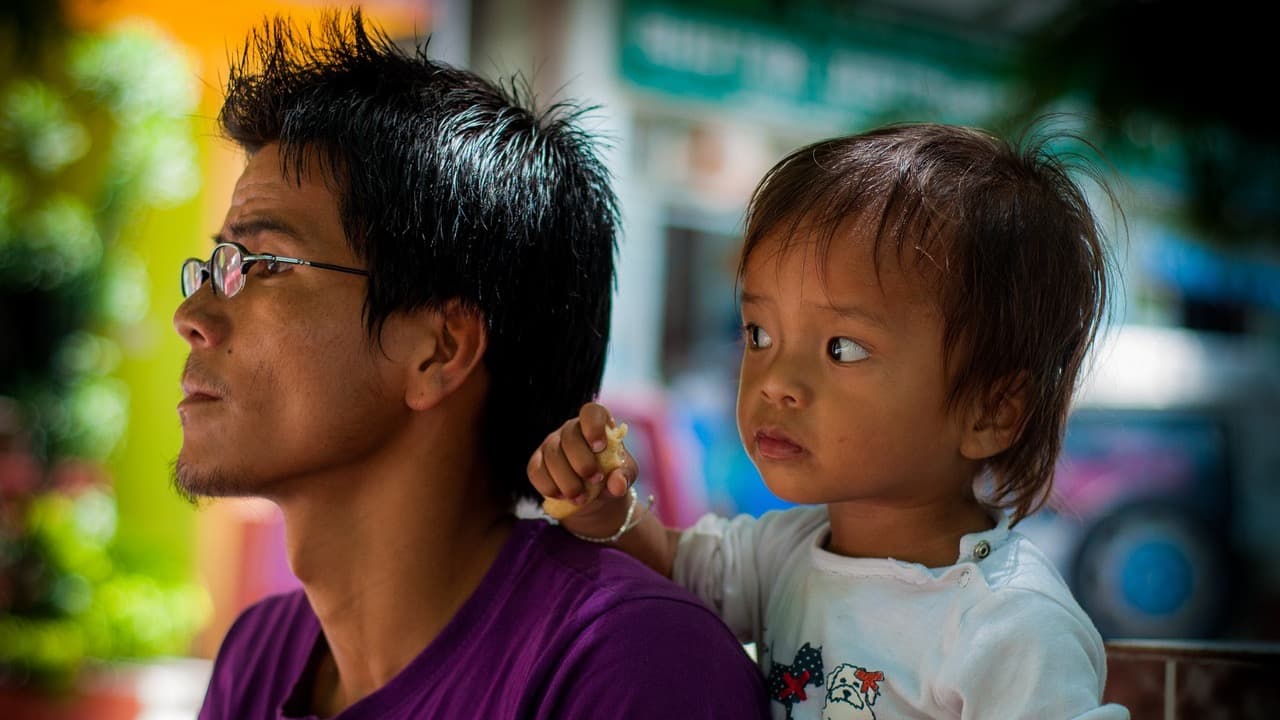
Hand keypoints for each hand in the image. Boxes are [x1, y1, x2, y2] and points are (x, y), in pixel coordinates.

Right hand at [528, 402, 636, 522]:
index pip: (591, 412)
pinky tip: (562, 497)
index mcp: (596, 424)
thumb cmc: (611, 476)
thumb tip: (618, 485)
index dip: (594, 426)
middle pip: (570, 437)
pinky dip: (549, 486)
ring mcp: (551, 444)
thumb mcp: (625, 476)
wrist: (594, 495)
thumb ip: (624, 477)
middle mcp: (571, 429)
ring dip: (567, 480)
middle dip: (582, 463)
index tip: (600, 447)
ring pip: (552, 456)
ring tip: (581, 498)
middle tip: (595, 480)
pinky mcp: (537, 462)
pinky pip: (535, 470)